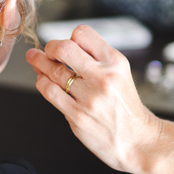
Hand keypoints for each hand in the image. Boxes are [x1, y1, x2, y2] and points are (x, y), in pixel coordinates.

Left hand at [26, 25, 161, 173]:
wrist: (138, 139)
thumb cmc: (125, 106)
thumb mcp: (120, 73)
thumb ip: (95, 59)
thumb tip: (61, 48)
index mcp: (115, 62)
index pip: (82, 34)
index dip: (68, 37)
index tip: (64, 46)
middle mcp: (103, 77)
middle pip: (64, 49)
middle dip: (49, 48)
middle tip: (44, 51)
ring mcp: (89, 97)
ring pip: (53, 71)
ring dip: (39, 64)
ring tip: (35, 61)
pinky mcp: (77, 116)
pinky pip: (50, 92)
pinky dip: (42, 83)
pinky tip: (42, 81)